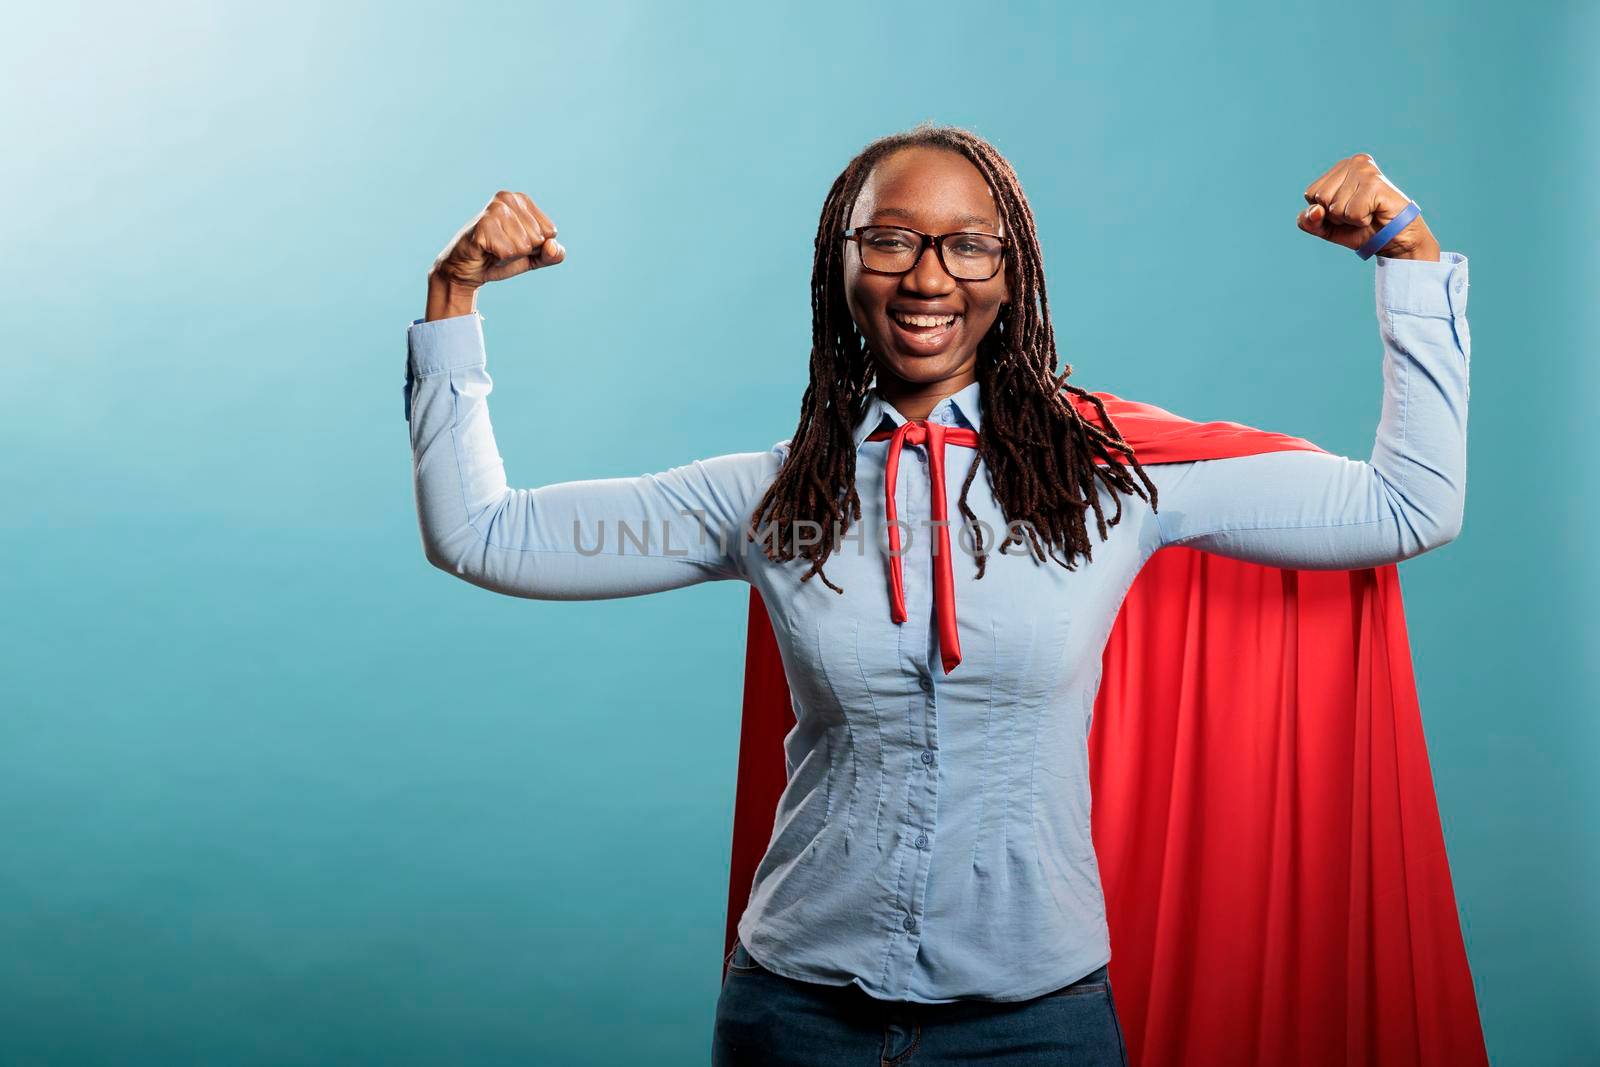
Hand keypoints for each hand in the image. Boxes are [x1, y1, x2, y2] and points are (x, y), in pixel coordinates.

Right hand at [425, 191, 564, 319]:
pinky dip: (499, 259)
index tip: (515, 244)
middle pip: (538, 238)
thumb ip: (552, 254)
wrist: (466, 270)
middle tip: (502, 247)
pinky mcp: (483, 225)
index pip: (550, 232)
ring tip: (494, 249)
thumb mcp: (533, 258)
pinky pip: (509, 252)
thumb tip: (553, 246)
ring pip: (524, 246)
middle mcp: (509, 198)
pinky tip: (486, 251)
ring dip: (509, 255)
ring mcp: (495, 209)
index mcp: (522, 200)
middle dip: (522, 251)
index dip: (535, 246)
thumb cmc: (500, 258)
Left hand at [1296, 154, 1439, 259]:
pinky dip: (1361, 221)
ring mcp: (1365, 170)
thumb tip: (1316, 210)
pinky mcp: (1376, 184)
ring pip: (1335, 206)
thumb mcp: (1325, 227)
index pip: (1311, 194)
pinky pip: (1351, 213)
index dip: (1324, 211)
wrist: (1392, 240)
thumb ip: (1308, 220)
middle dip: (1336, 215)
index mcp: (1340, 167)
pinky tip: (1374, 213)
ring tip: (1367, 212)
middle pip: (1321, 198)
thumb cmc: (1359, 229)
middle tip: (1357, 212)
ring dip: (1349, 219)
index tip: (1346, 209)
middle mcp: (1354, 162)